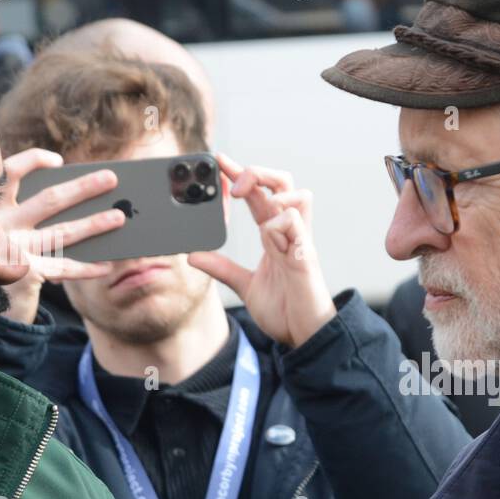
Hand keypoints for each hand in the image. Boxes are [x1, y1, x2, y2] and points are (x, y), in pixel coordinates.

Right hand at [0, 148, 124, 323]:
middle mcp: (1, 223)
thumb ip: (18, 206)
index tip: (58, 161)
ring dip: (94, 225)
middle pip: (49, 200)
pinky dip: (86, 268)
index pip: (10, 173)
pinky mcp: (23, 273)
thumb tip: (68, 194)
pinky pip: (63, 268)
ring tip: (119, 218)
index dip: (34, 162)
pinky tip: (106, 265)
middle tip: (112, 179)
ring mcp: (13, 249)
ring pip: (62, 233)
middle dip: (83, 188)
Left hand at [188, 153, 336, 347]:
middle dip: (257, 173)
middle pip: (283, 183)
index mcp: (275, 236)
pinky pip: (295, 222)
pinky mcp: (306, 255)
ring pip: (298, 194)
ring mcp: (300, 242)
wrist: (304, 335)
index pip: (260, 194)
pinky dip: (277, 223)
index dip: (241, 175)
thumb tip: (194, 255)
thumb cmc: (285, 310)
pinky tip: (268, 239)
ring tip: (255, 211)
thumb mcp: (245, 286)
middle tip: (232, 185)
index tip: (219, 162)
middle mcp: (290, 233)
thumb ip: (222, 268)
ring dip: (273, 193)